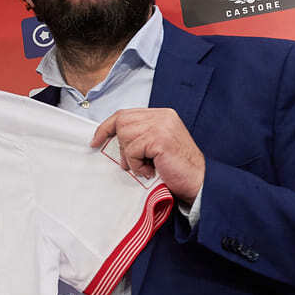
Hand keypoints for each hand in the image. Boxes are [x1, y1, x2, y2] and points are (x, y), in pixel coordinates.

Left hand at [90, 108, 204, 203]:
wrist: (199, 181)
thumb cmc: (177, 168)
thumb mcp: (156, 146)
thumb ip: (139, 136)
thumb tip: (111, 140)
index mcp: (162, 115)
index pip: (125, 114)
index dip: (107, 126)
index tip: (95, 140)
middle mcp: (162, 116)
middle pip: (122, 122)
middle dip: (120, 145)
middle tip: (129, 163)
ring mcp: (162, 126)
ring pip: (125, 136)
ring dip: (130, 157)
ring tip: (145, 167)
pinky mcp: (159, 139)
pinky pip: (132, 150)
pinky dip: (136, 165)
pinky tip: (149, 171)